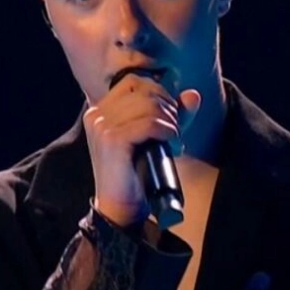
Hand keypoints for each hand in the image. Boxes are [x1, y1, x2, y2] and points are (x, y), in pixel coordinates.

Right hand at [84, 72, 200, 226]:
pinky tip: (171, 143)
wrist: (121, 208)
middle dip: (168, 106)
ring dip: (170, 120)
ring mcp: (102, 126)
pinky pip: (150, 123)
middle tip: (174, 130)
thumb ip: (173, 114)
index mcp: (100, 110)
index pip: (135, 80)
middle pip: (144, 88)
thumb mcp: (156, 137)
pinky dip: (167, 131)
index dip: (159, 92)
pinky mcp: (112, 140)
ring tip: (173, 139)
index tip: (170, 114)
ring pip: (150, 104)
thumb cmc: (137, 173)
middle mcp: (97, 114)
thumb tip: (193, 95)